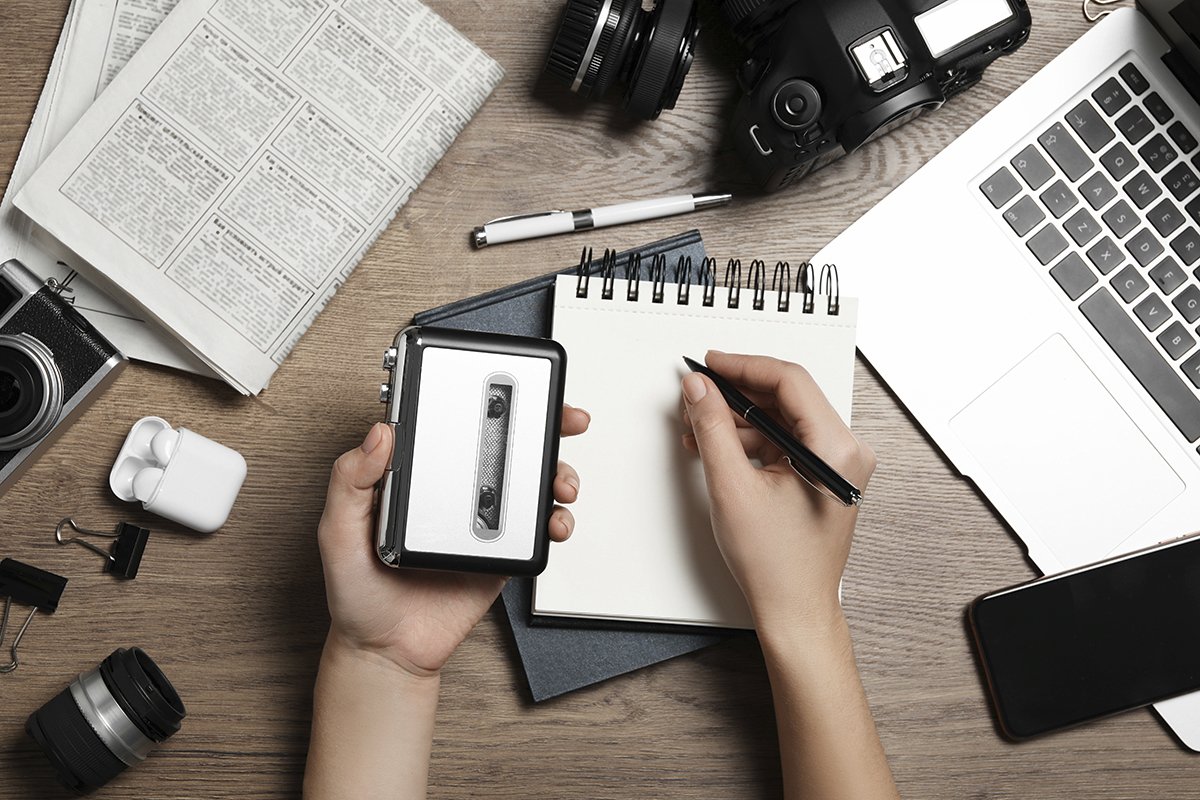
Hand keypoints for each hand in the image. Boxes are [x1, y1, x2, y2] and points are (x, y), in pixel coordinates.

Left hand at [317, 406, 589, 676]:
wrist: (387, 652)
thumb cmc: (357, 594)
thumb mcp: (337, 532)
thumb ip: (350, 482)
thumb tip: (377, 434)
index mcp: (414, 476)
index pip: (449, 424)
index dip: (479, 398)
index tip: (504, 384)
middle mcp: (451, 492)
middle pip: (503, 445)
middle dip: (543, 424)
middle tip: (564, 417)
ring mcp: (480, 521)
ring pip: (529, 483)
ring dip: (557, 473)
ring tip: (561, 482)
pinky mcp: (501, 552)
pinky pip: (536, 529)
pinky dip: (556, 521)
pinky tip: (555, 522)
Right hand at [681, 352, 874, 637]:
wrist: (793, 610)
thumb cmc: (778, 565)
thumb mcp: (733, 487)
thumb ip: (712, 428)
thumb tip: (700, 389)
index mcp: (836, 450)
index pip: (790, 381)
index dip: (743, 366)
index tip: (711, 365)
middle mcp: (845, 452)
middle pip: (786, 396)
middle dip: (736, 393)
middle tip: (699, 391)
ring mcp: (834, 464)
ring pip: (781, 418)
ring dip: (738, 418)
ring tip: (699, 427)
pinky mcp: (821, 475)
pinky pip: (783, 440)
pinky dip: (749, 439)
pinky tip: (717, 447)